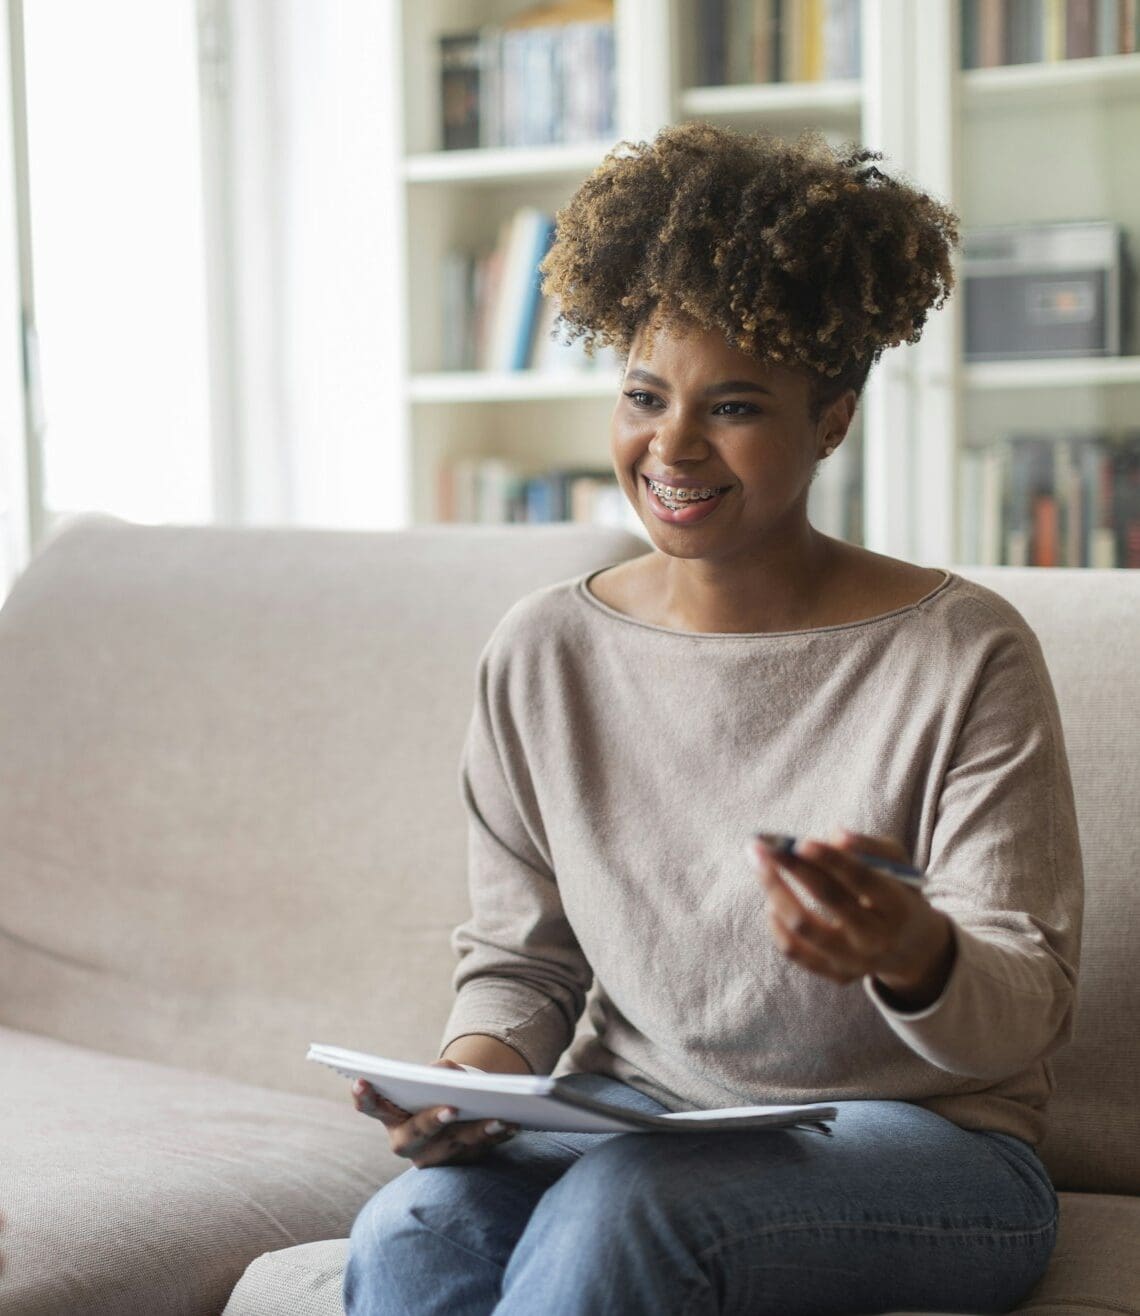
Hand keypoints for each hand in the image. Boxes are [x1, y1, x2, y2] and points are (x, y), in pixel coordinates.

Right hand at [351, 1058, 518, 1167]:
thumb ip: (439, 1073)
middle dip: (433, 1121)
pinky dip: (496, 1137)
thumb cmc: (439, 1085)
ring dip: (477, 1132)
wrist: (458, 1108)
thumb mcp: (435, 1075)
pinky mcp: (458, 1163)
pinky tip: (512, 1125)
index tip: (362, 1080)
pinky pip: (478, 1152)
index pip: (370, 1106)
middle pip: (416, 1133)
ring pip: (453, 1146)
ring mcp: (431, 1157)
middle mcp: (405, 1141)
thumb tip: (454, 1079)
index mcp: (390, 1115)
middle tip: (450, 1109)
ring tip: (498, 1118)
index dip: (364, 1096)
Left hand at [752, 829, 955, 1009]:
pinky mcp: (836, 974)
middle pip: (828, 900)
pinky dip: (777, 925)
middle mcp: (877, 938)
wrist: (912, 948)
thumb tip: (835, 835)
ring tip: (763, 867)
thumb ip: (870, 847)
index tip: (800, 842)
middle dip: (792, 868)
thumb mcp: (898, 865)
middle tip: (764, 846)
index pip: (862, 879)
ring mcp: (855, 960)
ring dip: (776, 892)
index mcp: (898, 906)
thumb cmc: (897, 893)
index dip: (830, 859)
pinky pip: (795, 951)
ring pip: (804, 926)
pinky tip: (773, 903)